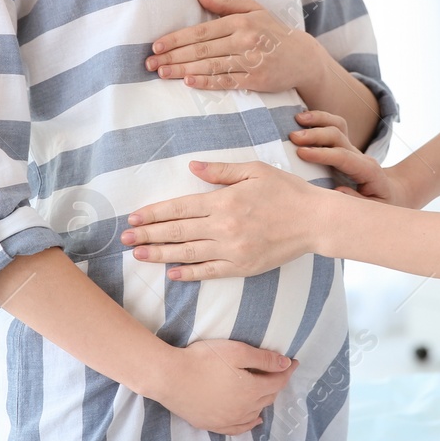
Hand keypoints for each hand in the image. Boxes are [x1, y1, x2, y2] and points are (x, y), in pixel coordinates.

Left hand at [122, 160, 325, 278]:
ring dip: (160, 254)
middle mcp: (223, 227)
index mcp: (224, 201)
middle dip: (148, 235)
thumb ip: (221, 171)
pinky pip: (210, 272)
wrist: (314, 221)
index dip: (154, 213)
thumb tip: (192, 167)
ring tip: (139, 255)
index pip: (180, 208)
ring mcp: (232, 250)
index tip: (134, 218)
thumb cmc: (286, 191)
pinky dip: (189, 273)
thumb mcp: (254, 171)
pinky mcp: (243, 267)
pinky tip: (172, 273)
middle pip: (178, 232)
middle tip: (125, 239)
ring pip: (188, 253)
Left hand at [145, 0, 325, 93]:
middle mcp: (243, 39)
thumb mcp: (254, 10)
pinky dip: (206, 82)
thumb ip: (225, 5)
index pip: (201, 31)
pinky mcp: (255, 79)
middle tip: (151, 63)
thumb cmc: (274, 32)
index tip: (157, 45)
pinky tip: (188, 82)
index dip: (176, 38)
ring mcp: (250, 60)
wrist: (303, 57)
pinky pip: (226, 81)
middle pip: (201, 49)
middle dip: (173, 56)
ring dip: (183, 70)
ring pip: (210, 66)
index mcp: (240, 21)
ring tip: (162, 73)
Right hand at [154, 340, 298, 433]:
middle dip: (276, 383)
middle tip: (278, 370)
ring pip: (255, 412)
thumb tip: (286, 364)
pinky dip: (250, 423)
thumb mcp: (237, 351)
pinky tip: (255, 420)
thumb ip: (263, 359)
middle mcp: (244, 409)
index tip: (293, 362)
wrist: (170, 378)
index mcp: (252, 390)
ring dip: (264, 400)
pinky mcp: (212, 425)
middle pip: (268, 397)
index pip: (278, 381)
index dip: (287, 370)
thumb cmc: (203, 359)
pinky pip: (239, 428)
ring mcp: (228, 420)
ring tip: (266, 389)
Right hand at [290, 109, 406, 204]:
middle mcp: (359, 155)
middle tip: (293, 137)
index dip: (322, 154)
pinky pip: (334, 126)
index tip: (301, 153)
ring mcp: (351, 148)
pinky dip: (319, 119)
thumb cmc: (381, 203)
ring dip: (317, 119)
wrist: (390, 193)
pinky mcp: (344, 146)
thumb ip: (357, 201)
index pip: (343, 157)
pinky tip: (303, 118)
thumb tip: (338, 190)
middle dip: (315, 135)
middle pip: (338, 136)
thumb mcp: (374, 208)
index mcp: (367, 170)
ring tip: (297, 118)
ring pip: (337, 125)